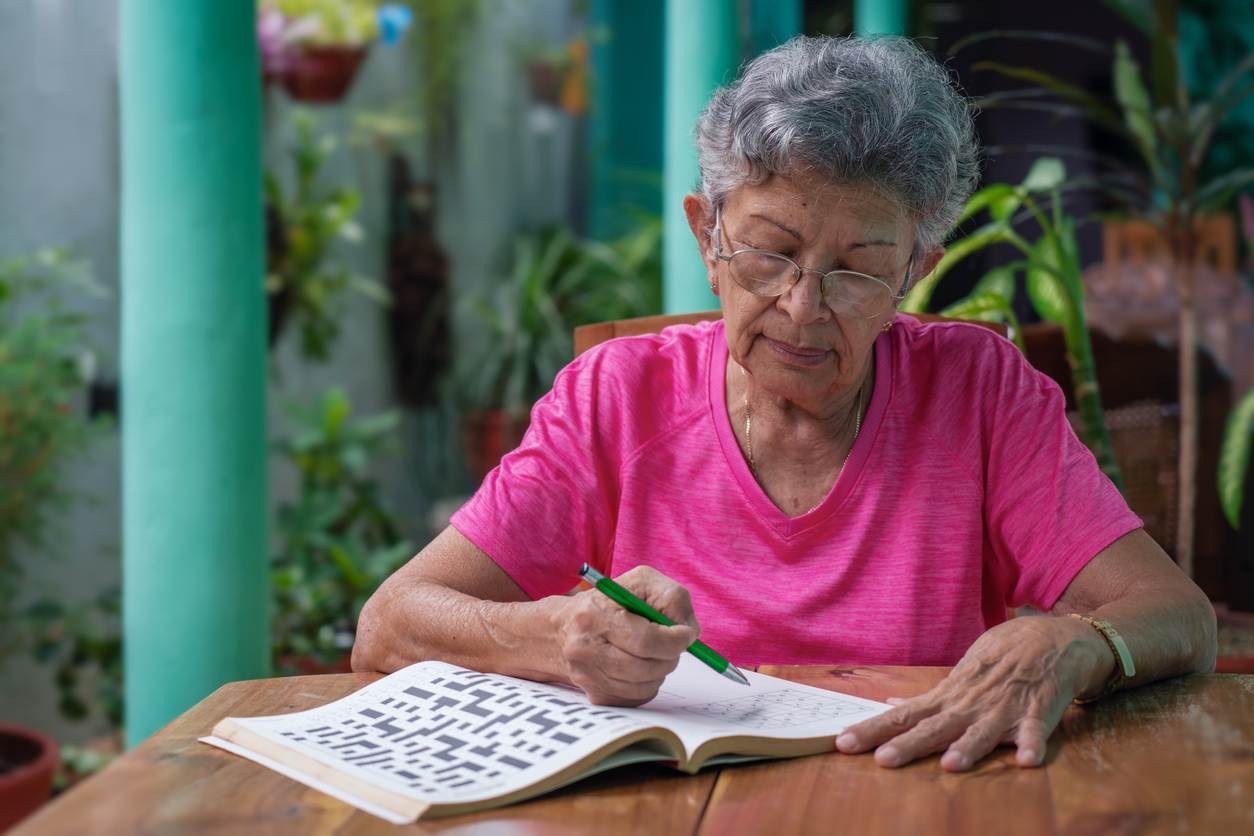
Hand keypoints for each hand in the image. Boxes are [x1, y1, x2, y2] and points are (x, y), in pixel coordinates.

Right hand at [557, 566, 699, 706]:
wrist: (562, 628)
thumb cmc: (608, 602)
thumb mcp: (640, 582)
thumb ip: (671, 597)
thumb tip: (690, 629)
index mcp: (594, 614)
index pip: (645, 640)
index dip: (674, 640)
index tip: (686, 634)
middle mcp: (584, 648)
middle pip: (646, 668)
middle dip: (670, 656)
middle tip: (672, 644)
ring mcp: (587, 676)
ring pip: (645, 686)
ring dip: (660, 670)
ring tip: (654, 652)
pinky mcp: (594, 695)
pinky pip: (637, 698)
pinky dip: (648, 684)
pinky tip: (641, 666)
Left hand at [834, 616, 1112, 770]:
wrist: (1049, 639)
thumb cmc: (999, 659)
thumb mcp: (958, 677)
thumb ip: (929, 699)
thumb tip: (892, 705)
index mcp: (948, 697)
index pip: (903, 716)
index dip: (873, 730)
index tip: (843, 743)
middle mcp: (970, 704)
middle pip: (934, 727)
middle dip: (909, 744)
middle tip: (883, 760)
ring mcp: (1003, 707)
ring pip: (983, 730)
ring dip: (968, 747)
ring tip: (951, 764)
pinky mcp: (1038, 710)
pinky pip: (1036, 730)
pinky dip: (1032, 744)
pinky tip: (1026, 760)